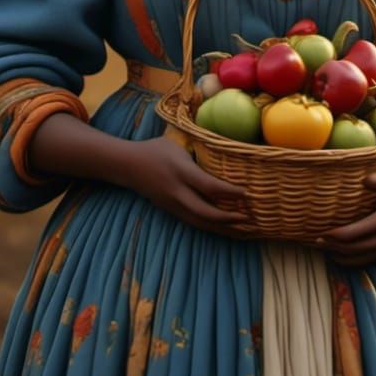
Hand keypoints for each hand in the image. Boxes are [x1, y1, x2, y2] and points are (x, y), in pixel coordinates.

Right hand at [124, 135, 249, 236]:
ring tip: (242, 230)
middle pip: (204, 212)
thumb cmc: (156, 150)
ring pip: (199, 222)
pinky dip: (210, 226)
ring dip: (221, 228)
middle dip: (227, 218)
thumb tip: (223, 153)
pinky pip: (193, 222)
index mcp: (181, 171)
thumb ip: (197, 152)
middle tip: (247, 217)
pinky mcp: (170, 211)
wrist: (128, 166)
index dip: (229, 192)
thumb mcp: (177, 145)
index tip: (246, 193)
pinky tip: (224, 228)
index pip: (209, 186)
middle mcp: (177, 191)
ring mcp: (172, 204)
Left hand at [317, 171, 375, 266]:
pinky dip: (356, 260)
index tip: (319, 233)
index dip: (334, 236)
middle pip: (354, 250)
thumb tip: (363, 182)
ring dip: (342, 257)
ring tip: (325, 251)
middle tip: (314, 242)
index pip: (353, 235)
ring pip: (362, 258)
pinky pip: (372, 259)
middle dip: (333, 248)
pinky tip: (345, 256)